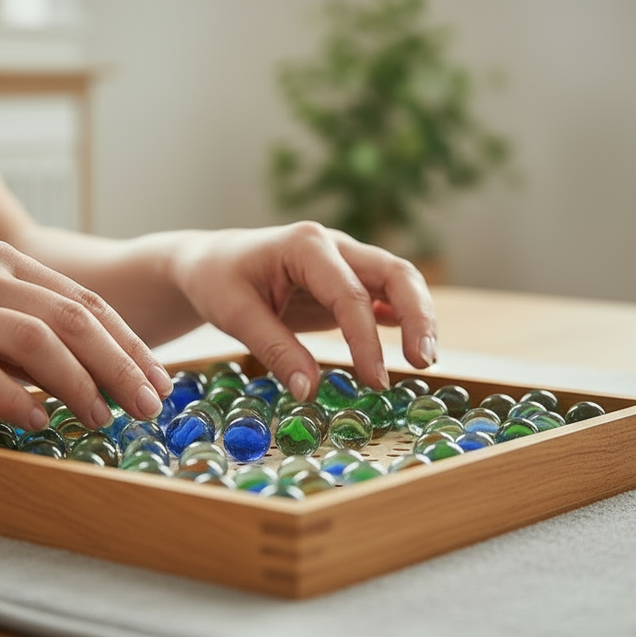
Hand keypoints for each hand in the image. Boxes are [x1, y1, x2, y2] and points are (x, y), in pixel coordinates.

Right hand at [0, 241, 171, 429]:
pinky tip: (40, 422)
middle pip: (72, 319)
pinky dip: (17, 400)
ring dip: (79, 384)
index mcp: (4, 261)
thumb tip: (98, 372)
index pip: (86, 302)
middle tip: (148, 406)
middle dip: (120, 365)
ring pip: (35, 341)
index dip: (129, 344)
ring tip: (103, 418)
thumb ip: (30, 331)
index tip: (159, 381)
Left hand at [172, 221, 437, 398]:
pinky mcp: (349, 282)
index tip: (375, 380)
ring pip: (399, 281)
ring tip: (424, 360)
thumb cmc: (219, 281)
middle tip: (424, 362)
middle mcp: (335, 246)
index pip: (348, 294)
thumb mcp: (235, 315)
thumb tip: (309, 392)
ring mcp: (346, 261)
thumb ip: (274, 350)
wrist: (212, 263)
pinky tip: (411, 346)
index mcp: (305, 245)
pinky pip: (385, 295)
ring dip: (419, 317)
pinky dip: (404, 318)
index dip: (365, 340)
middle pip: (394, 273)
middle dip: (418, 315)